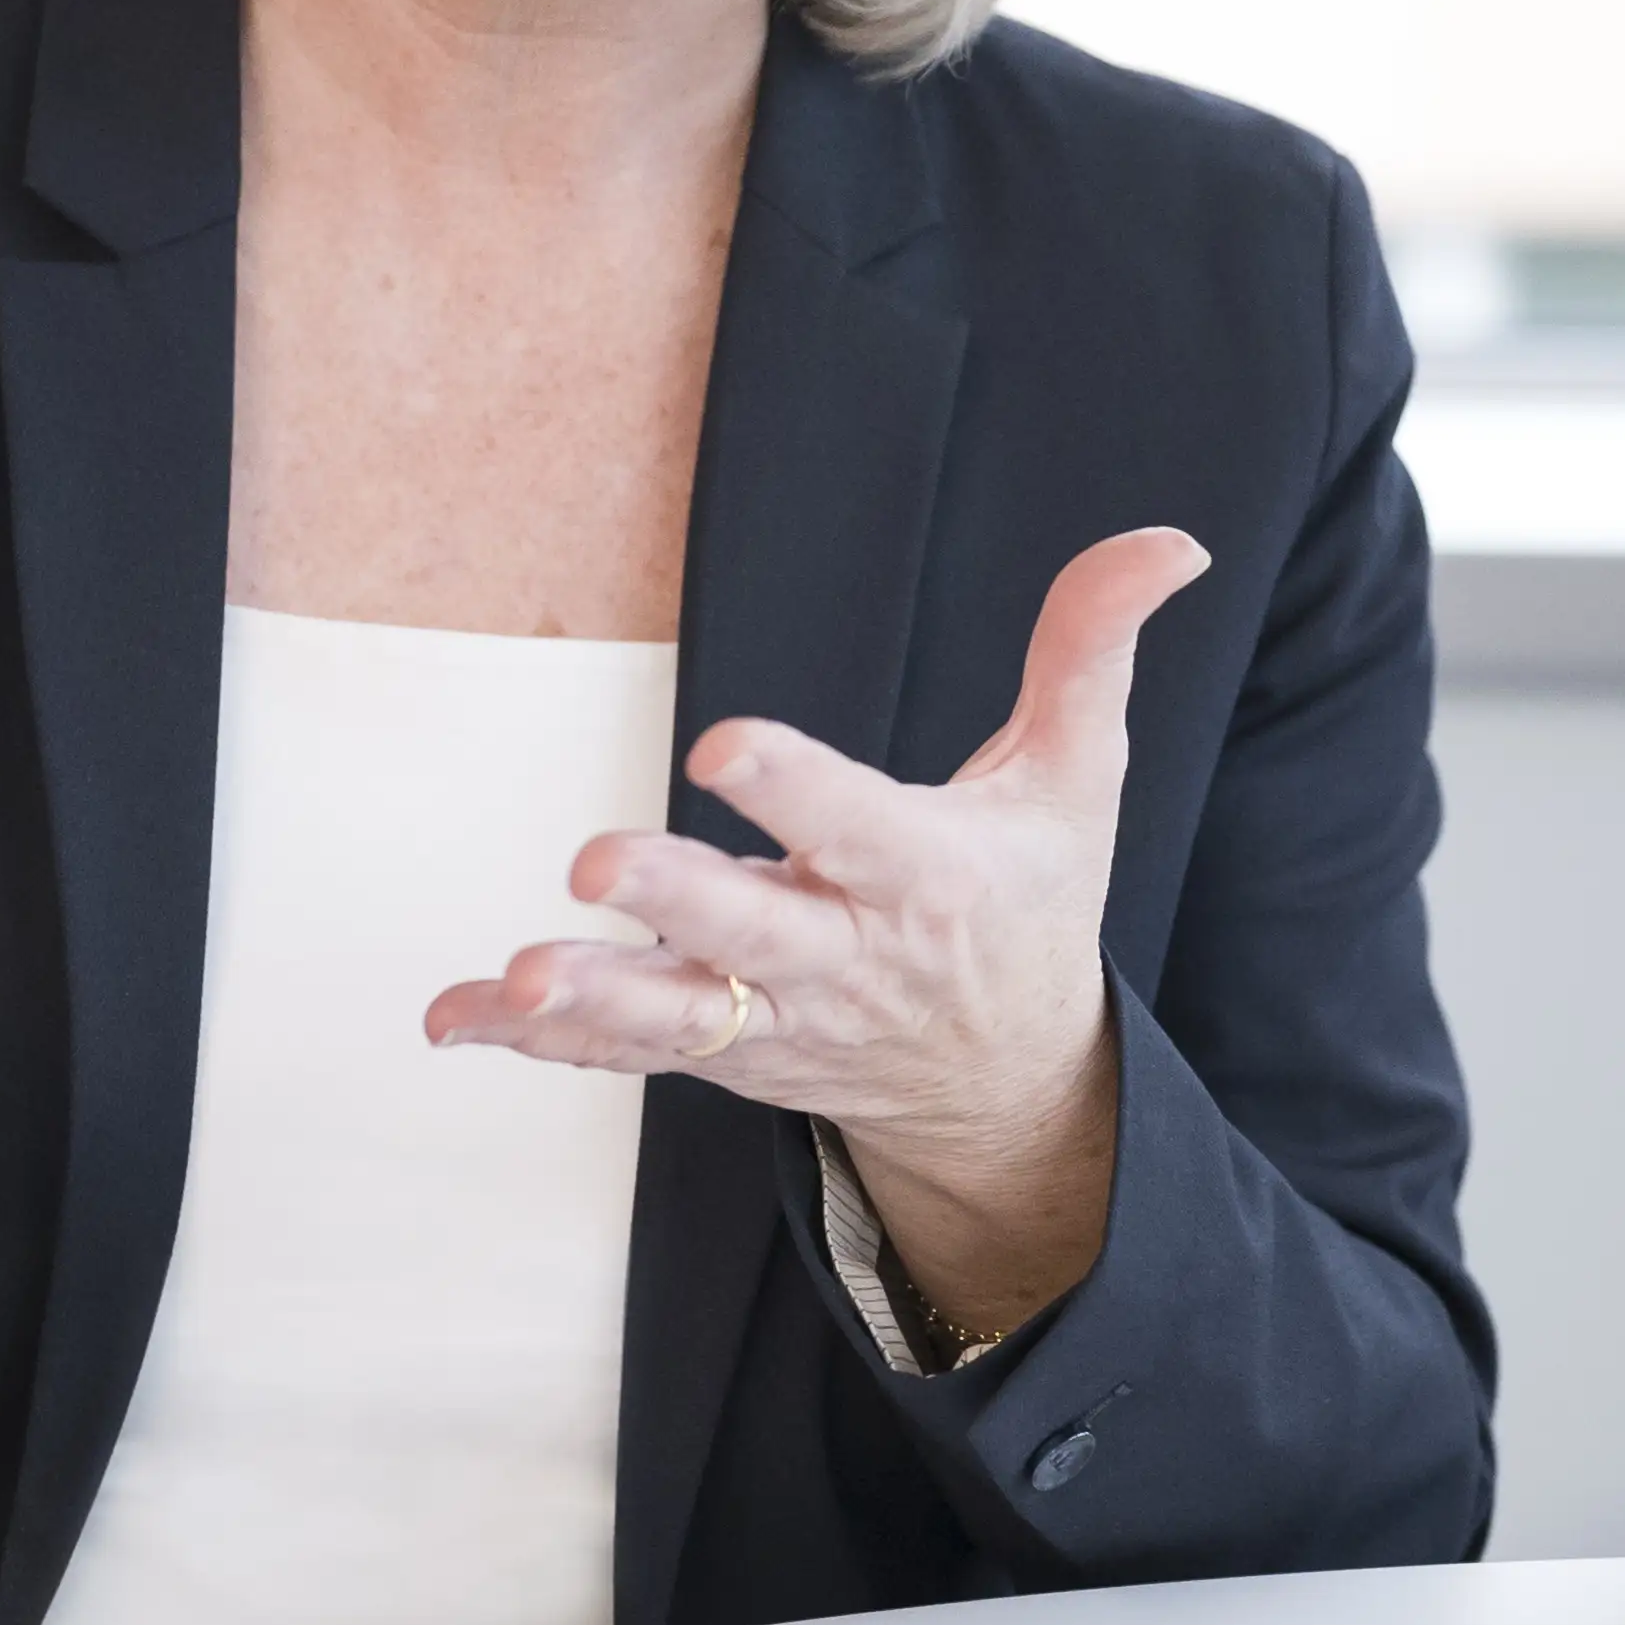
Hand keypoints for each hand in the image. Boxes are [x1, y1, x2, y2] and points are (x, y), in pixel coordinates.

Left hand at [424, 528, 1210, 1338]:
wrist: (1004, 1084)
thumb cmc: (1029, 904)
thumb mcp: (1078, 781)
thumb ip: (1092, 652)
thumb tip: (1169, 540)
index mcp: (925, 876)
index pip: (857, 825)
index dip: (793, 787)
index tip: (725, 742)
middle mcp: (842, 954)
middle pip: (751, 932)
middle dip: (674, 902)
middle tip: (591, 862)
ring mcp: (772, 1018)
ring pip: (673, 1017)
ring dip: (592, 999)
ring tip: (516, 978)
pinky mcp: (718, 1053)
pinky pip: (618, 1054)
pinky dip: (536, 1043)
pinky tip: (454, 1018)